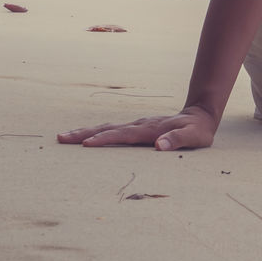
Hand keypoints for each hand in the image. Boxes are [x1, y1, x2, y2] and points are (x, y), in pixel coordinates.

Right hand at [57, 106, 217, 150]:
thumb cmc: (198, 130)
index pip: (122, 135)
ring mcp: (137, 125)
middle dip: (83, 133)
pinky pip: (112, 130)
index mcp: (149, 129)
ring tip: (65, 136)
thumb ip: (178, 140)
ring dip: (85, 132)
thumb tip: (160, 145)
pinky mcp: (137, 128)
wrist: (201, 114)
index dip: (104, 139)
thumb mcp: (194, 137)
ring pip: (107, 127)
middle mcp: (139, 125)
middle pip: (107, 128)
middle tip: (61, 138)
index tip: (86, 144)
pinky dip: (96, 132)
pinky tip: (87, 137)